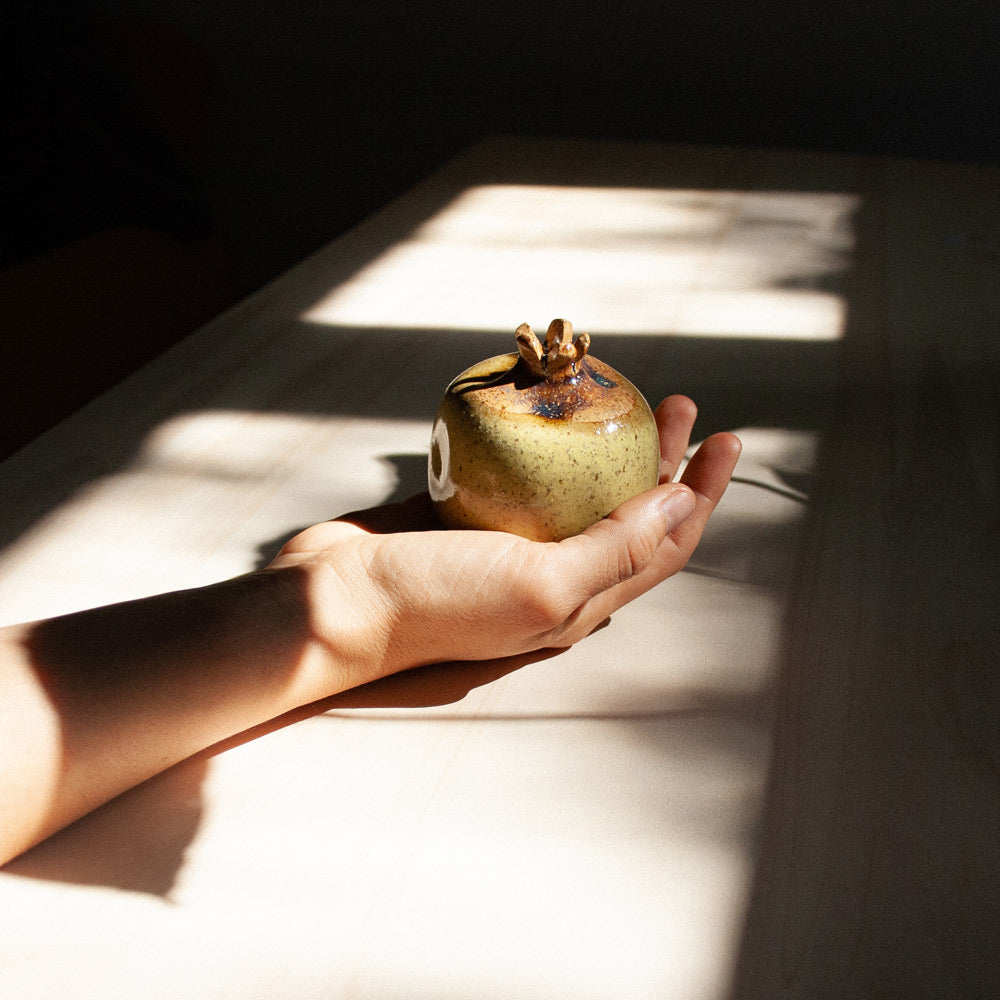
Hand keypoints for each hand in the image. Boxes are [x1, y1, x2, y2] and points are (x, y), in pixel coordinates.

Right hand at [268, 396, 740, 687]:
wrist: (337, 599)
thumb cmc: (436, 601)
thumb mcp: (540, 585)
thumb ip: (615, 550)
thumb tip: (681, 504)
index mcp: (581, 598)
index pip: (664, 545)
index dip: (700, 495)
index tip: (724, 441)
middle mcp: (553, 572)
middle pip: (628, 512)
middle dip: (664, 461)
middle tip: (681, 407)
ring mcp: (511, 541)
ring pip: (578, 488)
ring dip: (608, 445)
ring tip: (624, 397)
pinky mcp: (470, 512)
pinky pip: (522, 471)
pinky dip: (544, 440)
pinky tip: (547, 410)